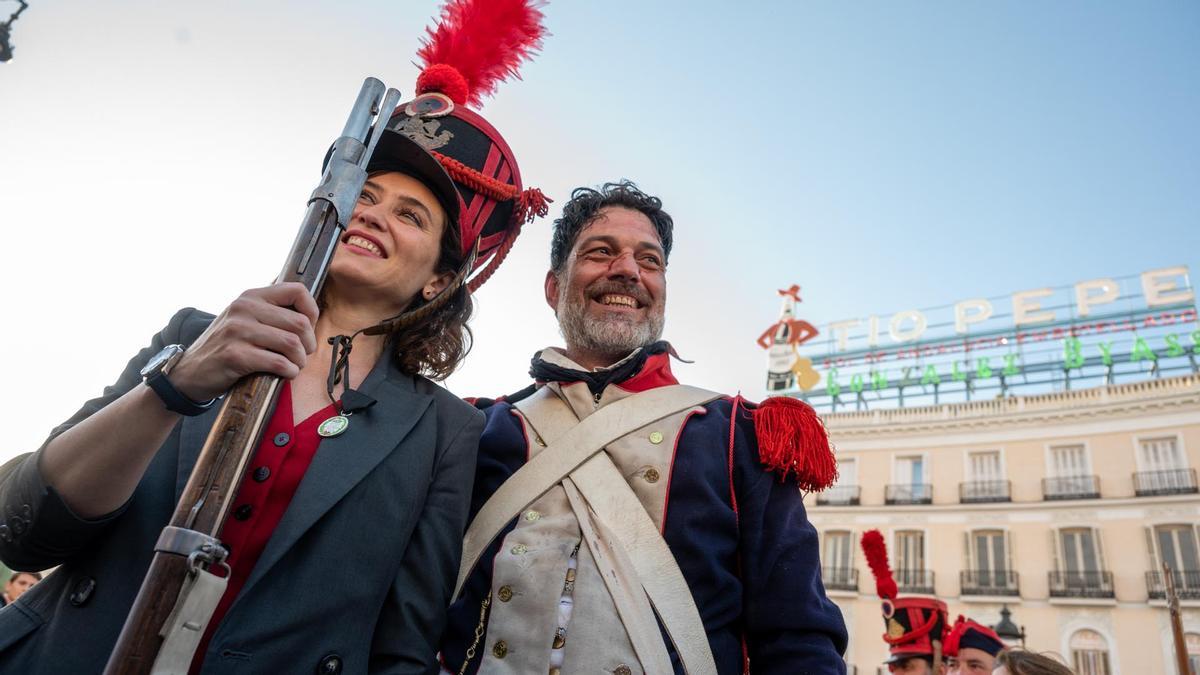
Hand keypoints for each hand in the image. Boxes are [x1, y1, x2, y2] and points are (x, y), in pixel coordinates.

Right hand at [169, 283, 318, 400]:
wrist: (188, 371)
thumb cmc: (225, 346)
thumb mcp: (243, 318)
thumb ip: (270, 312)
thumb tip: (308, 314)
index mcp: (250, 296)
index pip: (297, 290)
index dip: (312, 311)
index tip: (309, 329)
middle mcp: (244, 308)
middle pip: (299, 322)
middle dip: (309, 343)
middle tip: (303, 354)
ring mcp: (238, 331)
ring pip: (292, 343)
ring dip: (300, 360)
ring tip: (294, 365)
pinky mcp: (235, 355)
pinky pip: (278, 362)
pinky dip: (289, 371)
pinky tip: (286, 373)